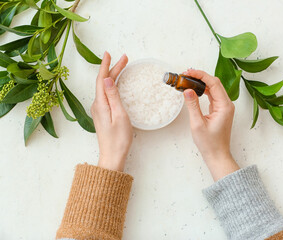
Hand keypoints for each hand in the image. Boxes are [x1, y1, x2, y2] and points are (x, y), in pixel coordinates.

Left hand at [91, 52, 131, 171]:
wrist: (112, 156)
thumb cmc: (118, 139)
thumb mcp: (120, 116)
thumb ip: (113, 96)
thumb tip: (107, 79)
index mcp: (100, 104)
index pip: (101, 80)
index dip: (106, 66)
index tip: (110, 53)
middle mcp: (97, 105)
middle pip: (103, 82)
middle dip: (113, 68)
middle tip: (124, 58)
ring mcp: (99, 110)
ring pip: (104, 87)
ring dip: (112, 75)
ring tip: (122, 66)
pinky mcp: (103, 114)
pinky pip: (106, 94)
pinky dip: (112, 85)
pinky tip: (116, 83)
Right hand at [183, 69, 239, 180]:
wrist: (217, 155)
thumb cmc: (209, 143)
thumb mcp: (197, 124)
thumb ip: (193, 105)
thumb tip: (187, 90)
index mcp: (224, 106)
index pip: (213, 83)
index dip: (200, 75)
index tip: (188, 72)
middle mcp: (227, 104)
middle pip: (214, 83)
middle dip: (200, 76)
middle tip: (185, 74)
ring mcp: (224, 107)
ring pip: (214, 88)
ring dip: (202, 82)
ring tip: (188, 79)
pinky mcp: (220, 110)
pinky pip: (213, 95)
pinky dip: (204, 90)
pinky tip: (195, 88)